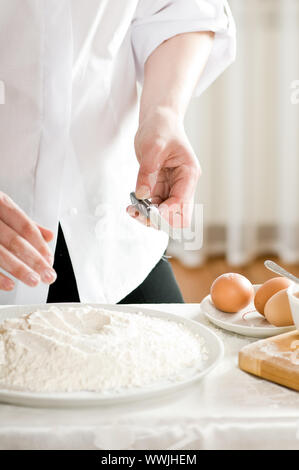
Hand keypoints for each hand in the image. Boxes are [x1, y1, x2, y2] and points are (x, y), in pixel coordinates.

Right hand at [0, 191, 56, 290]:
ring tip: (33, 281)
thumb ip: (23, 223)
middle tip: (49, 276)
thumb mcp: (0, 207)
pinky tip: (9, 284)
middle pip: (14, 241)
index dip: (39, 245)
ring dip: (18, 269)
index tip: (50, 260)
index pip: (25, 226)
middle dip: (34, 260)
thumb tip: (48, 236)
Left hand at [127, 107, 200, 227]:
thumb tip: (142, 195)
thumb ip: (147, 173)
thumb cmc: (161, 128)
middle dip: (160, 219)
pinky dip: (144, 209)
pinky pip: (155, 207)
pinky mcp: (162, 188)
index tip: (149, 211)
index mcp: (189, 174)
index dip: (166, 211)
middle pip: (179, 216)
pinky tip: (132, 204)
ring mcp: (173, 188)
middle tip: (140, 213)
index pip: (182, 202)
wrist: (159, 120)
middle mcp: (184, 184)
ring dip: (150, 216)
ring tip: (132, 209)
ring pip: (166, 215)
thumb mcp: (152, 148)